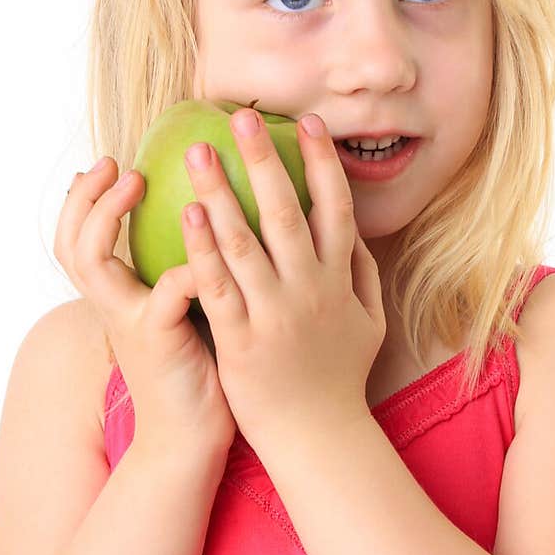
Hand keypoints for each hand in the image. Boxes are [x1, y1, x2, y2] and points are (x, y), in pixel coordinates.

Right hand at [54, 157, 236, 462]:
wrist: (192, 442)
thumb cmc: (199, 374)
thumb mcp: (185, 313)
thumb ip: (184, 270)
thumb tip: (210, 221)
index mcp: (118, 299)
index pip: (77, 241)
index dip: (84, 202)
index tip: (110, 166)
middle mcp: (114, 307)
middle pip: (70, 243)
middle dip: (86, 199)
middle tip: (118, 165)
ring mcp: (131, 323)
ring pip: (92, 261)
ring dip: (109, 215)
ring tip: (137, 181)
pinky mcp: (159, 340)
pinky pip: (166, 289)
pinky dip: (185, 259)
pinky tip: (205, 232)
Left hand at [181, 108, 385, 451]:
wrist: (319, 438)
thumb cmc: (339, 379)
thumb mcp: (367, 322)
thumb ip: (361, 274)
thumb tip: (353, 231)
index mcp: (339, 280)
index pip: (335, 208)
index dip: (321, 161)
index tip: (305, 121)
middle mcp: (311, 289)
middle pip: (287, 211)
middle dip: (262, 159)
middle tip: (239, 116)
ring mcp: (275, 314)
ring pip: (246, 241)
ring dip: (221, 191)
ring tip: (198, 152)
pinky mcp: (242, 340)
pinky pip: (219, 286)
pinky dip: (204, 248)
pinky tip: (187, 215)